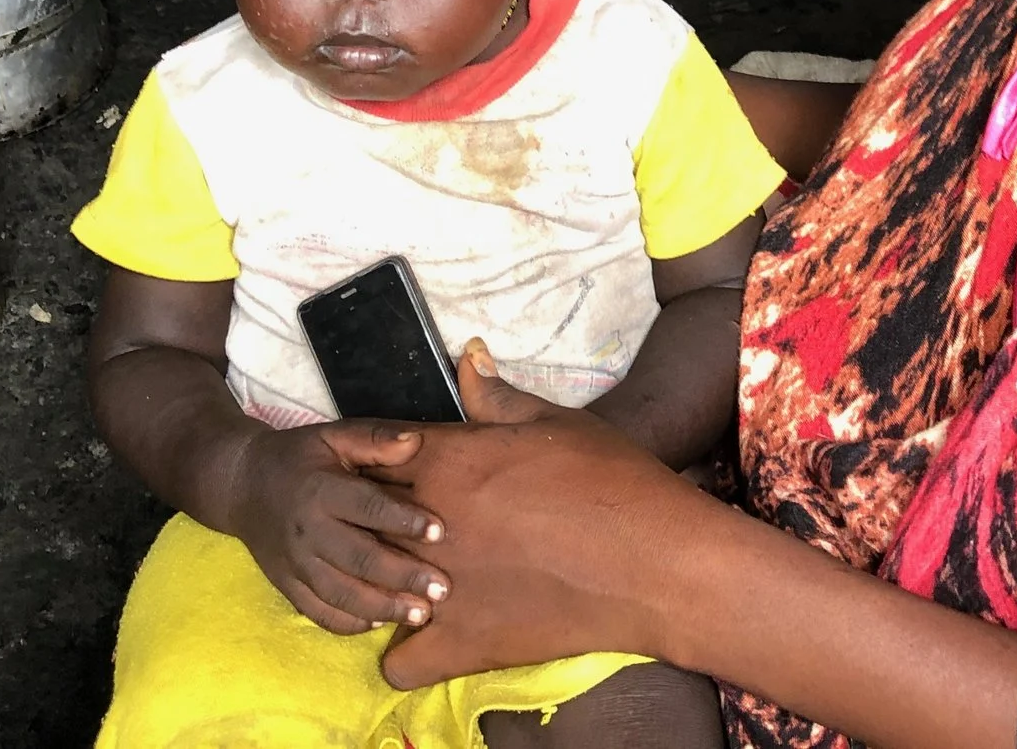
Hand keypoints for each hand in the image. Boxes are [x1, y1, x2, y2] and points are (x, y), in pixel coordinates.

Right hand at [223, 420, 448, 633]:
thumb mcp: (332, 436)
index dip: (404, 521)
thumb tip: (417, 443)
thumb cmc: (298, 458)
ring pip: (341, 594)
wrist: (240, 485)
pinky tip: (378, 623)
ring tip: (420, 614)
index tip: (440, 533)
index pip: (368, 508)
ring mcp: (295, 564)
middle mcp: (307, 531)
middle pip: (359, 559)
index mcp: (321, 490)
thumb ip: (374, 439)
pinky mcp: (286, 586)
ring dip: (383, 607)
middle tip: (442, 589)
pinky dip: (349, 623)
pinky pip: (318, 612)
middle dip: (403, 576)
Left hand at [374, 347, 728, 687]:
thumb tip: (466, 354)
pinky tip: (425, 637)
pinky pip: (399, 663)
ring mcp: (439, 588)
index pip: (373, 451)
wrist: (655, 560)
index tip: (387, 467)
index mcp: (446, 461)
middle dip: (371, 517)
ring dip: (380, 582)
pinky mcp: (459, 645)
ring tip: (406, 581)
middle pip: (361, 517)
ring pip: (368, 588)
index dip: (375, 458)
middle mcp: (428, 522)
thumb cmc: (611, 481)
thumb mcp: (554, 422)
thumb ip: (496, 395)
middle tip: (397, 522)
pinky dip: (404, 654)